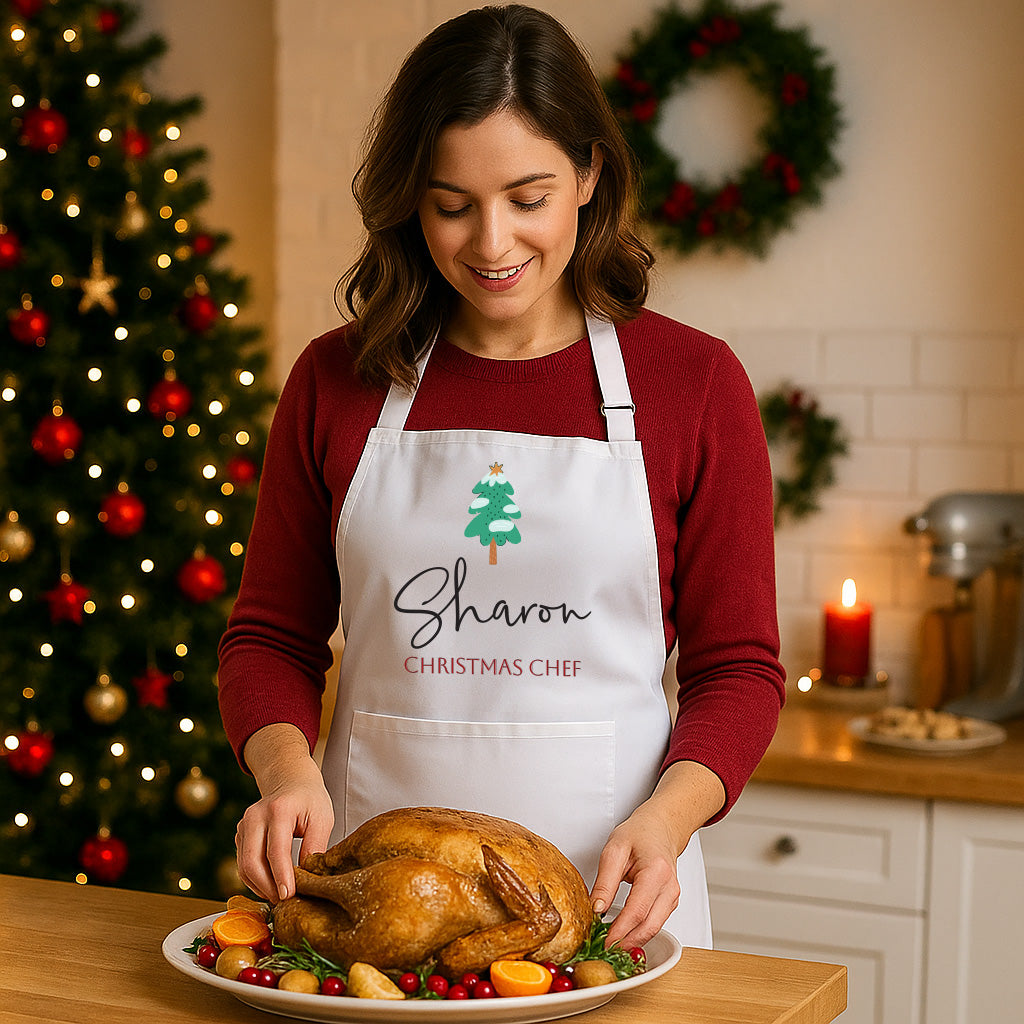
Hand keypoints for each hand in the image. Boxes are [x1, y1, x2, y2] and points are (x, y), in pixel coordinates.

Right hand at [235, 723, 334, 902]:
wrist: (291, 781)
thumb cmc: (310, 800)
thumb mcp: (322, 818)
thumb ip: (315, 846)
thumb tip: (307, 878)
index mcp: (278, 809)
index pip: (276, 850)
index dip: (282, 877)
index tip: (289, 896)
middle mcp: (255, 816)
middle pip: (252, 862)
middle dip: (267, 887)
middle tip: (284, 901)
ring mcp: (244, 825)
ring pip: (244, 866)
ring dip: (260, 886)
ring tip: (280, 896)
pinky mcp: (240, 835)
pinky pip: (243, 864)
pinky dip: (255, 879)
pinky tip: (271, 885)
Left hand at [589, 803, 681, 948]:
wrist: (660, 828)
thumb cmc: (639, 834)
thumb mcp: (614, 849)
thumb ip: (605, 880)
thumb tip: (597, 909)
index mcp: (656, 872)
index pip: (637, 911)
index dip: (620, 931)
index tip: (603, 943)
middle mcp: (669, 887)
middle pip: (649, 926)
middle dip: (626, 942)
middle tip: (604, 951)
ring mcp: (673, 897)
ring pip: (653, 928)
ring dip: (633, 940)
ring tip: (610, 946)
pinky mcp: (670, 903)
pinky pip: (655, 923)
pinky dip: (639, 933)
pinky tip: (623, 936)